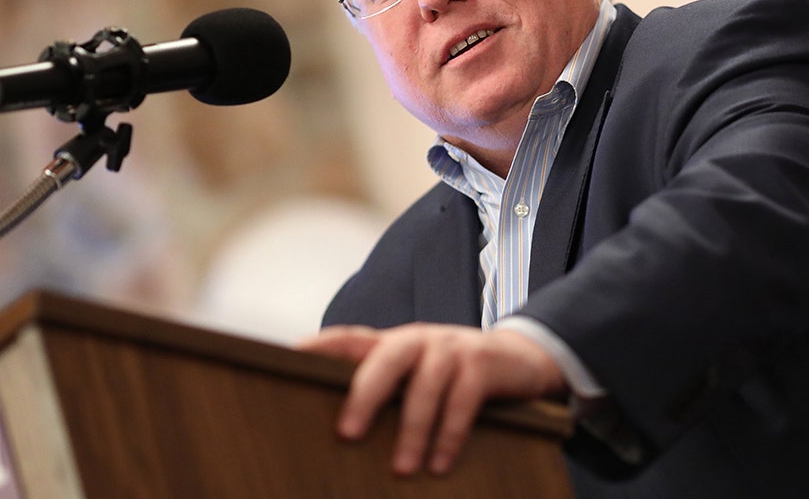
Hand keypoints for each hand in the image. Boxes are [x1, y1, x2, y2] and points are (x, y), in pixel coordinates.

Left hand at [297, 323, 565, 475]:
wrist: (521, 359)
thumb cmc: (454, 375)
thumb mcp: (417, 375)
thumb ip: (386, 390)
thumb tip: (340, 432)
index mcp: (394, 343)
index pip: (348, 338)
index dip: (318, 345)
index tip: (287, 359)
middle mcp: (419, 339)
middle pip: (386, 358)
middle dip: (364, 394)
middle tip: (347, 433)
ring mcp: (452, 349)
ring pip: (426, 386)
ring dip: (413, 431)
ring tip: (403, 470)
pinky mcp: (483, 364)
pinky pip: (463, 401)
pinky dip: (450, 434)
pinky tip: (440, 464)